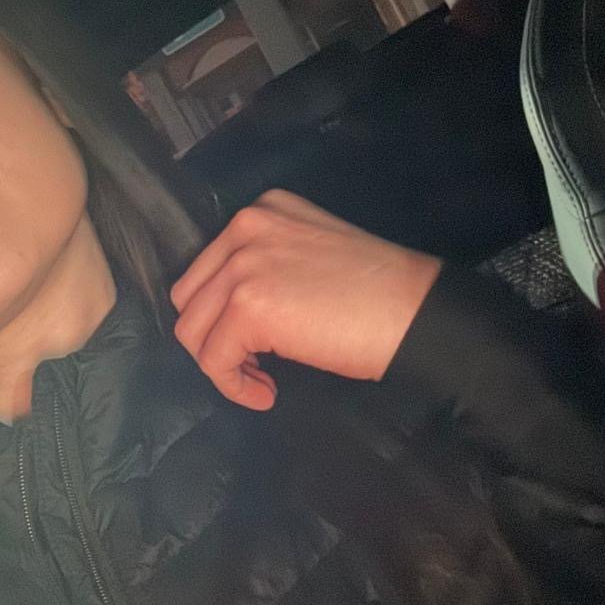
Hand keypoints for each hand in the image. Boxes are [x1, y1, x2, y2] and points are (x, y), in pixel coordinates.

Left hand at [170, 190, 441, 409]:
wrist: (414, 312)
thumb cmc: (378, 293)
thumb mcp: (310, 253)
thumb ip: (267, 264)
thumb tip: (232, 311)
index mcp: (261, 211)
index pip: (208, 268)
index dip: (221, 314)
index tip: (252, 341)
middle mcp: (245, 228)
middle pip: (190, 298)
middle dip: (214, 338)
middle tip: (253, 363)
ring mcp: (243, 266)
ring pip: (193, 331)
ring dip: (222, 365)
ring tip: (261, 380)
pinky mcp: (247, 307)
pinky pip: (213, 361)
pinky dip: (234, 386)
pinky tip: (266, 393)